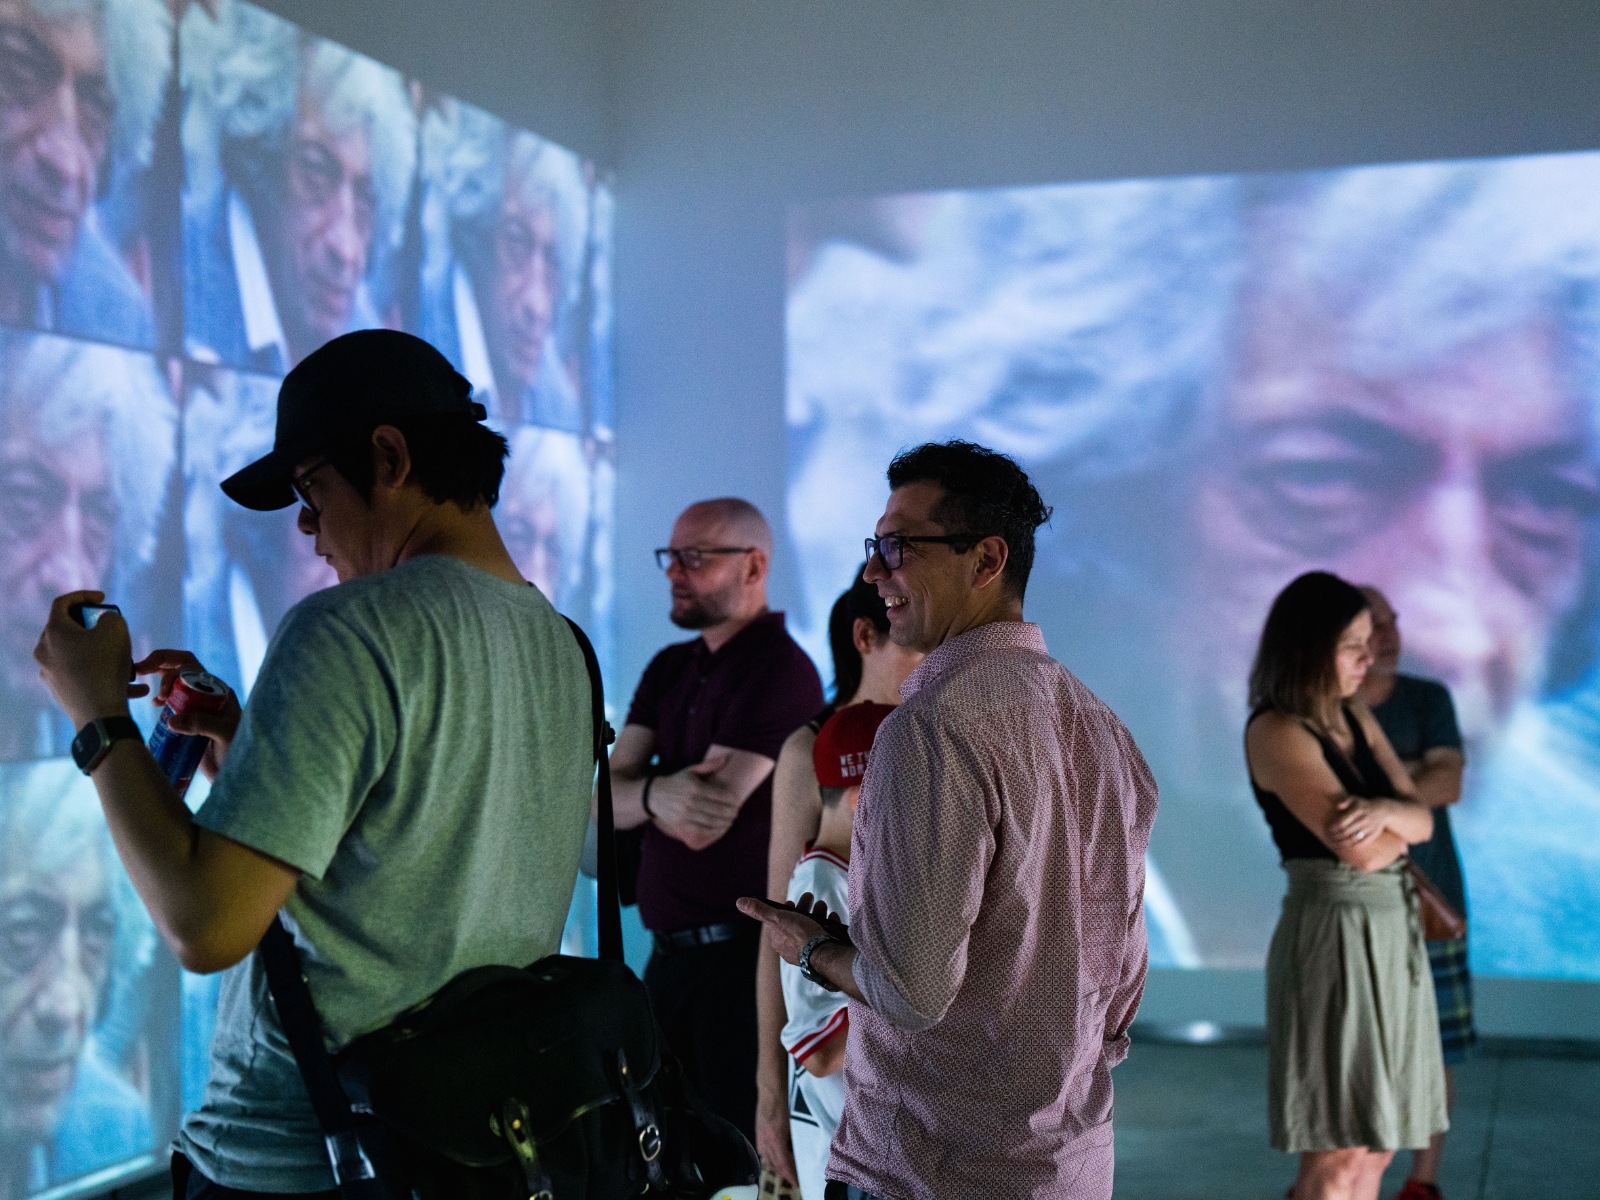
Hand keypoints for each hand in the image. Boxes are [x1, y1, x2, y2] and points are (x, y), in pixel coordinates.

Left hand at [34, 591, 136, 727]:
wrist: (99, 713)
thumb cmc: (105, 666)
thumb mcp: (116, 630)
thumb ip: (109, 617)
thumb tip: (103, 623)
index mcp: (54, 632)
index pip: (62, 603)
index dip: (84, 596)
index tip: (103, 599)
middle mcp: (45, 651)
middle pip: (67, 630)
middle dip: (91, 626)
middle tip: (110, 628)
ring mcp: (50, 673)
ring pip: (76, 654)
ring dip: (99, 652)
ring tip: (125, 660)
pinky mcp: (60, 691)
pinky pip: (82, 675)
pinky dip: (101, 673)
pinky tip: (129, 685)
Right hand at [134, 649, 240, 780]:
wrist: (232, 774)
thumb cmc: (237, 751)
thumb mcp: (224, 734)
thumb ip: (202, 724)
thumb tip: (171, 720)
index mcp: (218, 691)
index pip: (190, 666)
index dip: (169, 666)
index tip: (158, 684)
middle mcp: (206, 695)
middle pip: (180, 670)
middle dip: (161, 668)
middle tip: (146, 681)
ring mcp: (196, 707)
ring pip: (174, 685)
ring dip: (161, 684)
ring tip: (156, 700)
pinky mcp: (187, 722)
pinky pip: (171, 704)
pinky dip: (161, 700)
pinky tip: (156, 705)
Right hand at [648, 751, 740, 849]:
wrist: (653, 796)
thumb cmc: (676, 782)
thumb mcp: (690, 770)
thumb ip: (708, 765)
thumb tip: (726, 758)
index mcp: (695, 786)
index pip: (720, 795)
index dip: (732, 800)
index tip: (737, 801)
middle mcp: (691, 801)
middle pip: (718, 810)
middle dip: (731, 812)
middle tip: (736, 812)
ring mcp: (686, 814)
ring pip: (712, 821)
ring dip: (725, 822)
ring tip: (731, 820)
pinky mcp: (681, 824)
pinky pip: (702, 830)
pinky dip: (714, 831)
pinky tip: (720, 828)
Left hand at [737, 895, 848, 964]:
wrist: (822, 952)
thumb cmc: (798, 935)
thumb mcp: (777, 917)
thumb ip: (759, 910)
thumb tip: (739, 902)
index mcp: (779, 941)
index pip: (780, 921)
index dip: (787, 909)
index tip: (793, 901)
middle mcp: (792, 948)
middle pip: (798, 923)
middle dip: (805, 908)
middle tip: (812, 898)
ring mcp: (809, 951)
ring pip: (813, 928)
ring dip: (818, 913)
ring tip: (823, 906)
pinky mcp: (824, 952)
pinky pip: (826, 935)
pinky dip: (829, 924)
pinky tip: (833, 917)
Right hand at [754, 1079, 797, 1186]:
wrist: (771, 1082)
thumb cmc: (788, 1097)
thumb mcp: (796, 1118)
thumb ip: (799, 1135)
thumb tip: (806, 1149)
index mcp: (776, 1138)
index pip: (783, 1164)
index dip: (790, 1175)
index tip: (798, 1183)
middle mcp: (766, 1139)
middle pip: (774, 1164)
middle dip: (784, 1173)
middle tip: (794, 1180)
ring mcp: (760, 1134)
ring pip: (767, 1158)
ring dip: (776, 1166)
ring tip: (786, 1171)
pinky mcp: (759, 1129)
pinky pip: (762, 1149)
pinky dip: (770, 1157)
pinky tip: (775, 1156)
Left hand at [1327, 796, 1387, 845]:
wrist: (1384, 811)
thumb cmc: (1364, 805)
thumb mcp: (1356, 798)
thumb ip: (1346, 801)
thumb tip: (1338, 806)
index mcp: (1358, 810)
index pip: (1343, 821)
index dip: (1335, 827)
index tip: (1330, 830)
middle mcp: (1364, 819)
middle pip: (1347, 831)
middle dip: (1337, 836)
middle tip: (1330, 838)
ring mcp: (1370, 827)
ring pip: (1354, 838)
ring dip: (1343, 843)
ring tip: (1335, 844)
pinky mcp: (1374, 834)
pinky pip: (1362, 843)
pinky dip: (1353, 846)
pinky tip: (1346, 847)